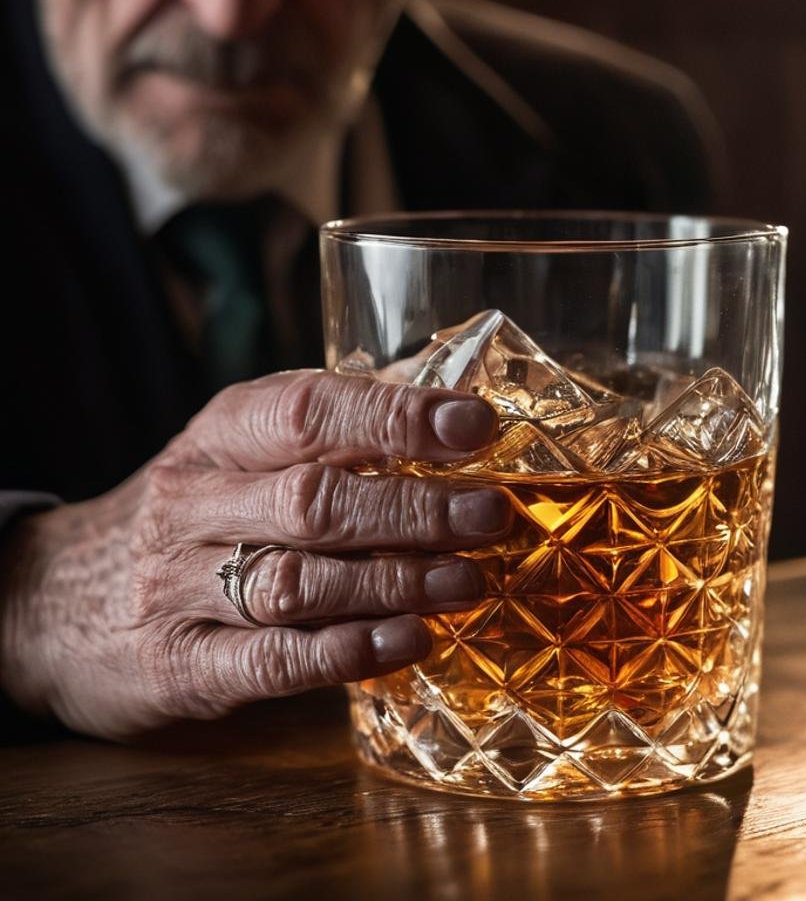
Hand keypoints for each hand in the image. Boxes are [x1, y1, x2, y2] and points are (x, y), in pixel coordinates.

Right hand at [0, 371, 502, 739]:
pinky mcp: (178, 665)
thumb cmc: (193, 511)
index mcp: (223, 434)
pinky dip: (343, 652)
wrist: (51, 597)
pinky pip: (268, 660)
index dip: (397, 416)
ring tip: (467, 582)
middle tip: (489, 516)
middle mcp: (194, 502)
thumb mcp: (242, 449)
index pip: (312, 410)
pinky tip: (406, 643)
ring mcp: (180, 586)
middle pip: (314, 501)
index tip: (475, 424)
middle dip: (413, 508)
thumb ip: (333, 432)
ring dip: (392, 582)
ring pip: (296, 582)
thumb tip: (454, 405)